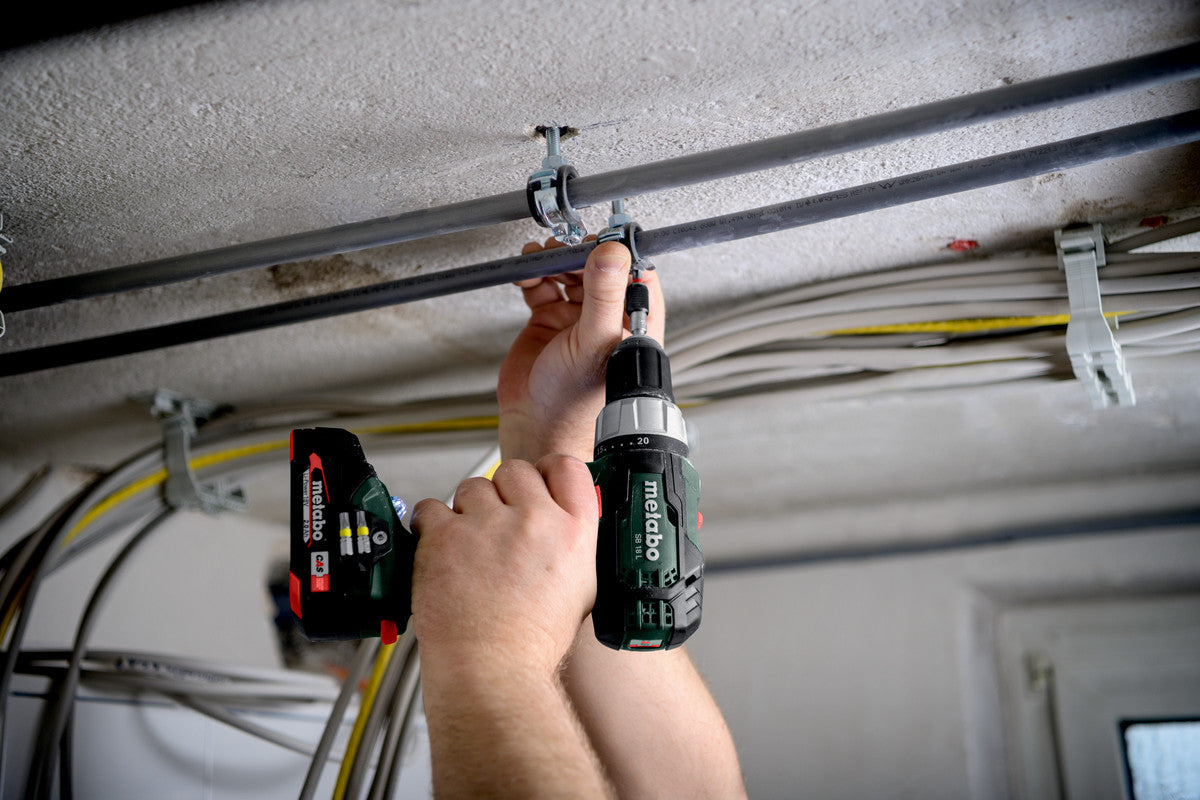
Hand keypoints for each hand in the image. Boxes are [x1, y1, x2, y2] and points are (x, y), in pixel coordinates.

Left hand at [409, 455, 598, 676]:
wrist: (492, 670)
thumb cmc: (531, 643)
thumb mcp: (580, 590)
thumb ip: (573, 546)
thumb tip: (563, 522)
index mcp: (573, 532)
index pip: (566, 466)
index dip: (547, 471)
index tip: (537, 482)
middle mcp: (533, 521)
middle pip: (515, 471)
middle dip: (504, 493)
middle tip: (497, 523)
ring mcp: (488, 525)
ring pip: (473, 487)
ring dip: (468, 510)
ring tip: (468, 545)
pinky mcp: (445, 536)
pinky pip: (432, 508)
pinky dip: (432, 524)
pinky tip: (442, 549)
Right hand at [498, 238, 665, 462]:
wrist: (537, 426)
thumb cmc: (577, 403)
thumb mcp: (595, 341)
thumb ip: (605, 295)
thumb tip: (612, 253)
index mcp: (632, 321)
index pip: (635, 270)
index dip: (617, 250)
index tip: (601, 236)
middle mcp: (607, 317)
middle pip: (597, 265)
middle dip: (578, 250)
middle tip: (563, 246)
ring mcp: (577, 318)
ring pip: (569, 271)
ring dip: (554, 258)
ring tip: (542, 255)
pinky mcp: (549, 320)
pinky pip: (542, 285)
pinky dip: (532, 274)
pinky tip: (527, 273)